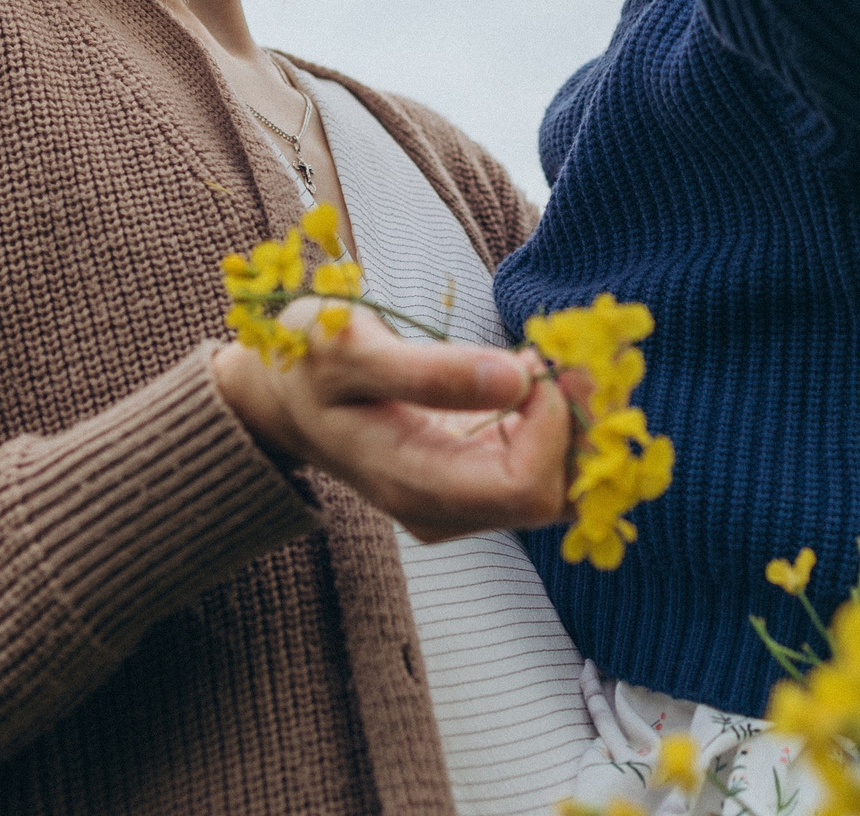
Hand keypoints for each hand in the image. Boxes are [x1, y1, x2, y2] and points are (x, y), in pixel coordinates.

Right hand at [211, 305, 572, 542]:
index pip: (524, 487)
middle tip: (575, 353)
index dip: (552, 427)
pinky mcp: (473, 480)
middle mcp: (444, 509)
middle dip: (578, 426)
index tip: (539, 361)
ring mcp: (460, 501)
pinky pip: (540, 469)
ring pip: (556, 486)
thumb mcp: (350, 351)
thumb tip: (519, 380)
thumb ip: (431, 372)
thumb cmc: (306, 362)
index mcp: (412, 484)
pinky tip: (541, 372)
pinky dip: (558, 423)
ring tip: (562, 355)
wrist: (281, 397)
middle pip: (552, 495)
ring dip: (576, 423)